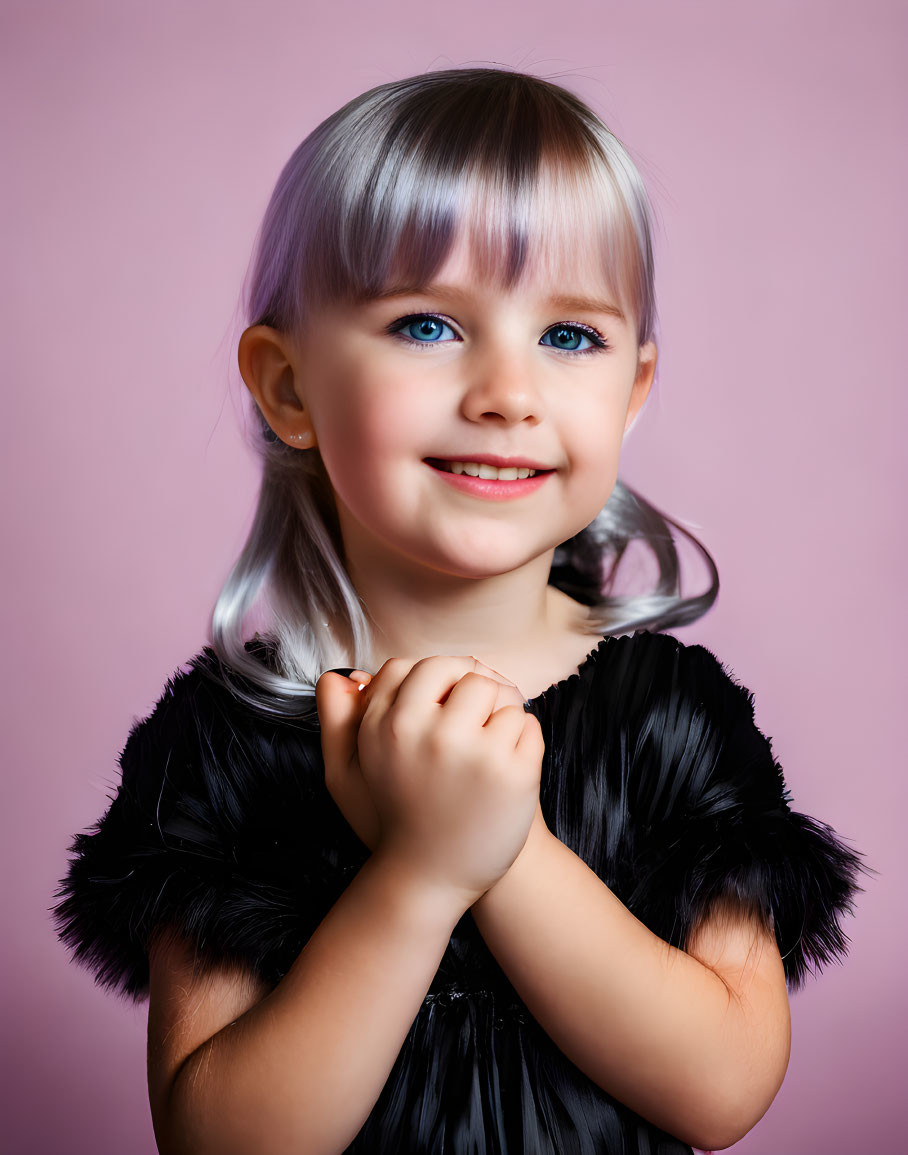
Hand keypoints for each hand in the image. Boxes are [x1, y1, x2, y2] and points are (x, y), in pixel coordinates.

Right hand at [316, 656, 545, 905]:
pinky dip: (523, 739)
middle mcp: (431, 735)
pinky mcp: (515, 773)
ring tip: (486, 749)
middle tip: (469, 726)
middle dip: (471, 692)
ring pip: (501, 694)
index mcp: (389, 727)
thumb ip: (337, 718)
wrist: (434, 880)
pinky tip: (505, 768)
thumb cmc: (390, 819)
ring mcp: (476, 753)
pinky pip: (527, 724)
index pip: (419, 666)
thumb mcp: (346, 773)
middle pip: (466, 672)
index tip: (441, 706)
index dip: (436, 682)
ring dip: (500, 714)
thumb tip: (344, 674)